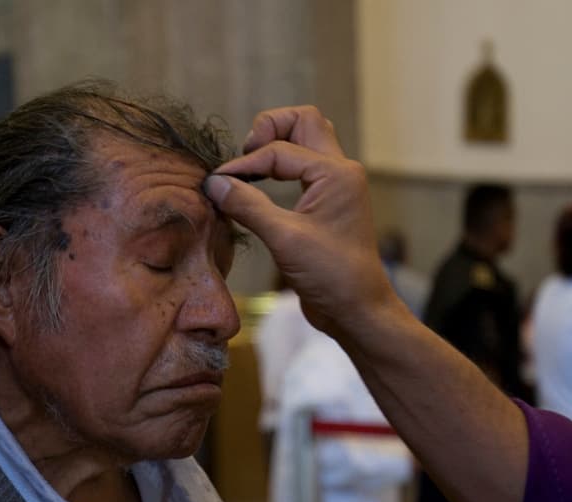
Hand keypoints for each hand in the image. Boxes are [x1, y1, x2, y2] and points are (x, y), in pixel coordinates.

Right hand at [204, 106, 393, 336]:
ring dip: (276, 145)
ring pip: (306, 142)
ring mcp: (335, 187)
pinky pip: (302, 168)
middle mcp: (340, 172)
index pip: (280, 150)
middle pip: (305, 122)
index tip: (218, 183)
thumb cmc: (330, 275)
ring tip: (249, 168)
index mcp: (335, 173)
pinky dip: (278, 168)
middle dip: (270, 128)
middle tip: (246, 155)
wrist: (357, 309)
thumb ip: (247, 205)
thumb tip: (214, 183)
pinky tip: (257, 187)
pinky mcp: (327, 204)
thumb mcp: (284, 238)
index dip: (244, 164)